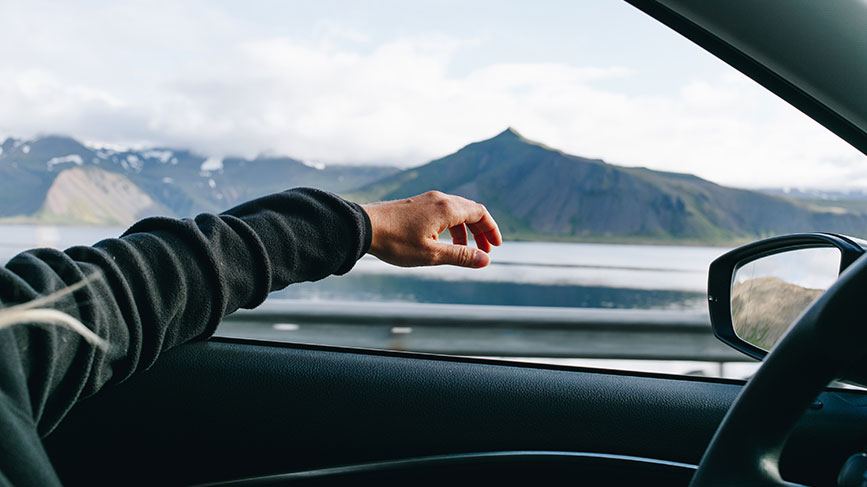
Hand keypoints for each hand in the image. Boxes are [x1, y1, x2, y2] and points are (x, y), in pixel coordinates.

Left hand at [362, 191, 501, 267]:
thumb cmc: (395, 242)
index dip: (491, 229)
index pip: (480, 213)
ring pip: (456, 211)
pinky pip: (441, 211)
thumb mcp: (431, 254)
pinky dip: (450, 226)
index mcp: (447, 209)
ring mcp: (426, 199)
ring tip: (463, 250)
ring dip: (465, 230)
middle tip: (484, 252)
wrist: (363, 227)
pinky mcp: (415, 204)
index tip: (495, 247)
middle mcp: (439, 199)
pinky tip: (442, 241)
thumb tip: (485, 260)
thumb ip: (460, 256)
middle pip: (470, 210)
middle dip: (480, 231)